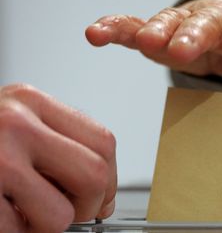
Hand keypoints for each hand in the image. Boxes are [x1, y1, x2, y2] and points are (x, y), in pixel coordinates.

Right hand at [0, 84, 116, 231]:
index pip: (103, 142)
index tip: (101, 196)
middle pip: (94, 175)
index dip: (110, 178)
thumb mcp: (18, 127)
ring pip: (60, 215)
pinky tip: (1, 215)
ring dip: (46, 227)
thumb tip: (105, 198)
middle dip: (88, 206)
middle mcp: (14, 122)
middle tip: (68, 211)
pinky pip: (18, 232)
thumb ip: (62, 151)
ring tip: (22, 212)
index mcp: (32, 102)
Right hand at [85, 0, 221, 98]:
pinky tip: (97, 33)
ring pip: (169, 22)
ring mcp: (186, 26)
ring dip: (156, 31)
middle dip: (192, 36)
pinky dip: (117, 28)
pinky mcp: (162, 34)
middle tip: (181, 49)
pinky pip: (135, 27)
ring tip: (145, 42)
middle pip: (205, 24)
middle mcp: (216, 23)